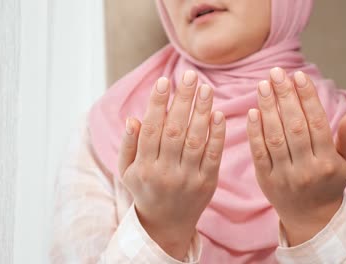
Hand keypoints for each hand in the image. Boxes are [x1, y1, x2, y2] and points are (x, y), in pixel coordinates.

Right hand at [118, 71, 225, 259]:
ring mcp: (187, 178)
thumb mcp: (127, 172)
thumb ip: (128, 145)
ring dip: (201, 112)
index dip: (157, 104)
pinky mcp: (207, 183)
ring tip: (206, 88)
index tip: (164, 81)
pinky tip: (218, 114)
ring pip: (195, 140)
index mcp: (144, 167)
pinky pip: (213, 155)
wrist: (166, 224)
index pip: (151, 129)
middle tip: (191, 76)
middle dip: (183, 100)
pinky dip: (217, 134)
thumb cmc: (145, 190)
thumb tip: (133, 118)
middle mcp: (165, 172)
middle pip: (175, 130)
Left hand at [246, 68, 345, 245]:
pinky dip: (255, 132)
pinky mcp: (266, 180)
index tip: (298, 76)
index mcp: (328, 162)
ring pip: (275, 137)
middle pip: (294, 126)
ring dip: (268, 109)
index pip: (318, 123)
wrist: (311, 218)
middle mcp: (307, 168)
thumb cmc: (330, 184)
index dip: (307, 98)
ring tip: (263, 85)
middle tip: (276, 73)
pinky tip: (253, 111)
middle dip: (285, 97)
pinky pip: (259, 152)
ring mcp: (285, 175)